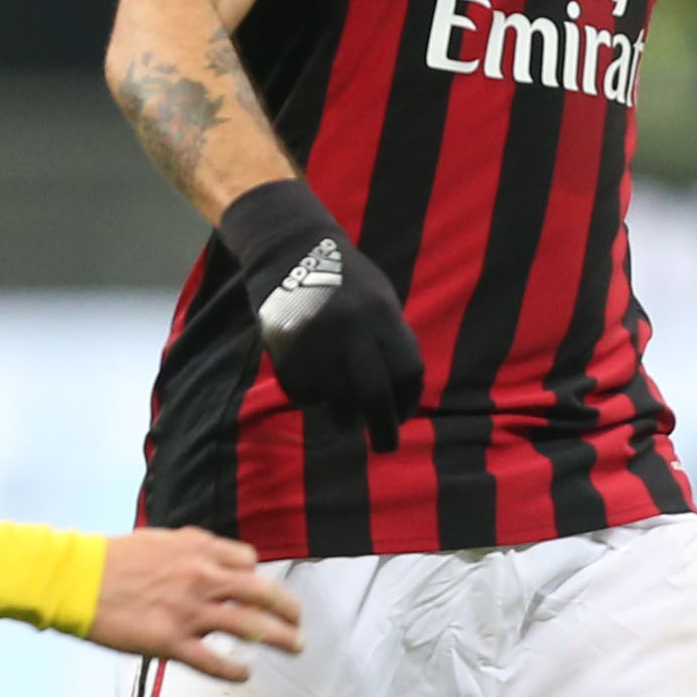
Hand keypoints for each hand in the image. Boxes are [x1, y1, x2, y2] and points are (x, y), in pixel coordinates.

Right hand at [86, 528, 303, 679]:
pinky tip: (246, 673)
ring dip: (281, 638)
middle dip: (288, 609)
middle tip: (299, 621)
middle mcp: (202, 578)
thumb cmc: (111, 559)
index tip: (262, 592)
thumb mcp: (159, 540)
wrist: (75, 579)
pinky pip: (215, 661)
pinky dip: (237, 669)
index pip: (249, 562)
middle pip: (263, 594)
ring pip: (252, 627)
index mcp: (198, 550)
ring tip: (296, 646)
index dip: (259, 577)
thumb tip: (211, 557)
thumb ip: (189, 549)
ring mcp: (190, 611)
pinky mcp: (171, 642)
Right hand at [217, 179, 423, 448]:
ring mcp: (319, 346)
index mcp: (384, 319)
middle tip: (385, 447)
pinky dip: (310, 395)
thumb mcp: (380, 300)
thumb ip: (390, 340)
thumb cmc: (344, 278)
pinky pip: (304, 394)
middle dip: (384, 430)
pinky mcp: (288, 353)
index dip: (408, 400)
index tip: (401, 415)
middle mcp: (354, 335)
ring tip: (342, 409)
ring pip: (337, 403)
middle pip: (375, 397)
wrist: (291, 249)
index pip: (408, 373)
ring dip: (343, 415)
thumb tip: (400, 390)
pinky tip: (310, 377)